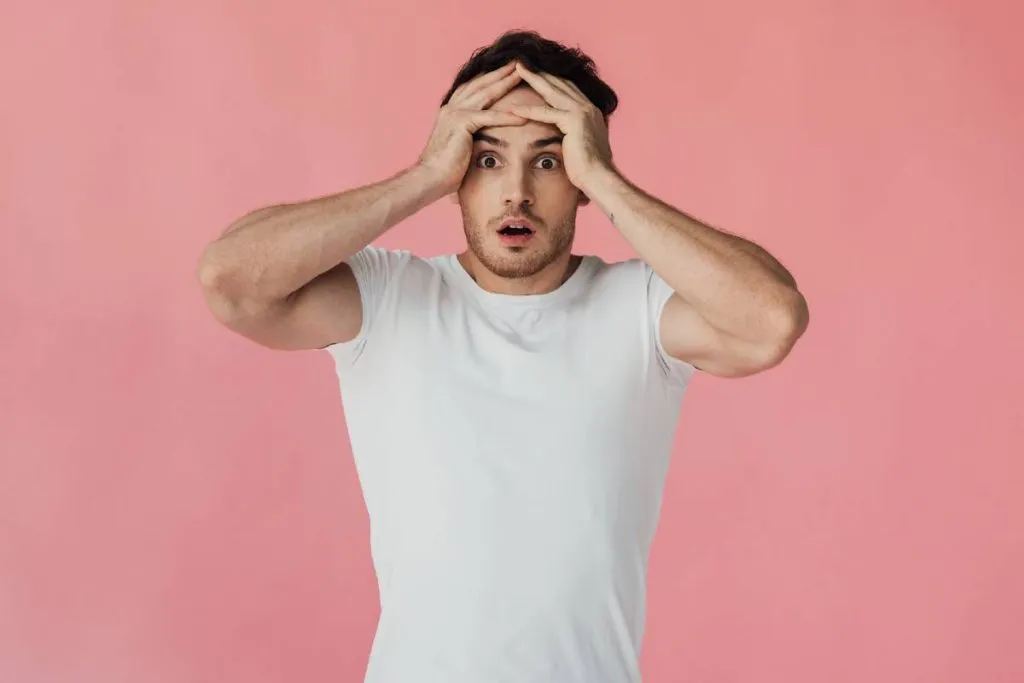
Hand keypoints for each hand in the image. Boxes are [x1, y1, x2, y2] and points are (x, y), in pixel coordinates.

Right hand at [416, 62, 529, 195]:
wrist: (429, 178)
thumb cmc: (444, 169)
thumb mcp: (457, 146)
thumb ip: (468, 136)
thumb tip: (479, 140)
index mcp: (450, 110)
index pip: (474, 87)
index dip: (490, 77)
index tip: (507, 69)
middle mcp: (451, 107)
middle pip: (481, 84)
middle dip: (501, 72)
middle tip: (519, 61)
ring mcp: (455, 113)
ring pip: (486, 93)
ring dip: (506, 82)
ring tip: (522, 74)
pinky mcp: (461, 123)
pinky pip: (489, 116)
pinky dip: (507, 116)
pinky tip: (523, 115)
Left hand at [501, 63, 614, 190]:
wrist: (599, 178)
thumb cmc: (590, 170)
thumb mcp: (582, 148)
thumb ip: (575, 138)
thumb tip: (569, 142)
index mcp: (591, 112)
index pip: (568, 89)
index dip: (551, 80)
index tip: (536, 73)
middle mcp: (588, 107)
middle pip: (560, 84)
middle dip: (541, 73)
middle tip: (522, 63)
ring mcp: (582, 112)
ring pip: (553, 91)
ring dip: (534, 79)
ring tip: (518, 70)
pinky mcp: (574, 121)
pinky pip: (547, 113)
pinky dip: (530, 111)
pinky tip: (514, 109)